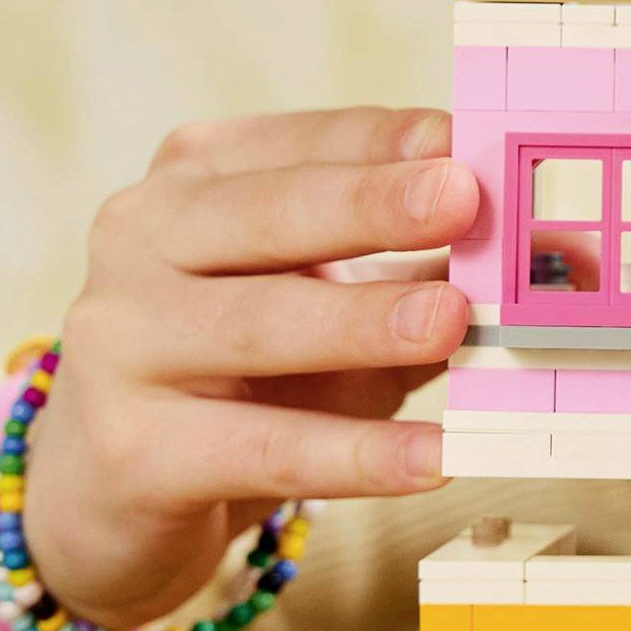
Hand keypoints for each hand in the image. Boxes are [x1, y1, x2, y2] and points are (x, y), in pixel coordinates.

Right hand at [21, 107, 469, 630]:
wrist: (109, 494)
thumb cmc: (246, 375)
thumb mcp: (325, 302)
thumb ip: (410, 268)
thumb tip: (521, 251)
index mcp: (192, 180)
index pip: (302, 146)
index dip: (386, 142)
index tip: (469, 136)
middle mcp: (140, 241)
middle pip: (266, 216)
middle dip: (370, 206)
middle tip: (463, 196)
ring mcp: (120, 343)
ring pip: (258, 327)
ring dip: (362, 324)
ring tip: (450, 322)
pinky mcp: (130, 450)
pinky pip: (261, 449)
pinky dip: (353, 456)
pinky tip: (431, 459)